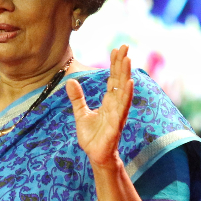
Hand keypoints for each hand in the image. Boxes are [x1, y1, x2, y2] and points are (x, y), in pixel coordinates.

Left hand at [66, 45, 133, 167]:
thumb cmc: (92, 136)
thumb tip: (70, 81)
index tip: (117, 49)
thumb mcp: (80, 113)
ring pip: (122, 90)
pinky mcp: (116, 123)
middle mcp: (116, 104)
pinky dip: (126, 94)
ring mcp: (118, 113)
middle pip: (119, 80)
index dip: (114, 65)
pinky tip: (129, 83)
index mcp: (108, 102)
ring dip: (125, 74)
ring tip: (128, 59)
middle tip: (125, 46)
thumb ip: (77, 98)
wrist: (95, 155)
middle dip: (122, 63)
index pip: (112, 79)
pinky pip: (122, 107)